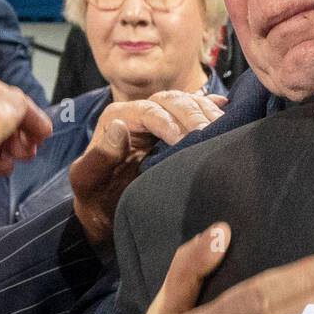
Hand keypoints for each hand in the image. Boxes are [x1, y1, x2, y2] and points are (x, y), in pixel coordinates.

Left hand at [68, 94, 222, 251]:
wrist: (106, 212)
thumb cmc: (95, 198)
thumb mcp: (88, 180)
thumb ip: (100, 156)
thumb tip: (120, 126)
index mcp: (117, 118)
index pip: (149, 111)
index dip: (169, 122)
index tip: (185, 141)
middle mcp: (139, 113)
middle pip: (172, 101)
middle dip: (193, 116)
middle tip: (210, 135)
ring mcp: (159, 119)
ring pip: (186, 102)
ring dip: (207, 112)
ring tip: (223, 128)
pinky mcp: (174, 128)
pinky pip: (195, 110)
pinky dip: (211, 108)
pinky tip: (226, 108)